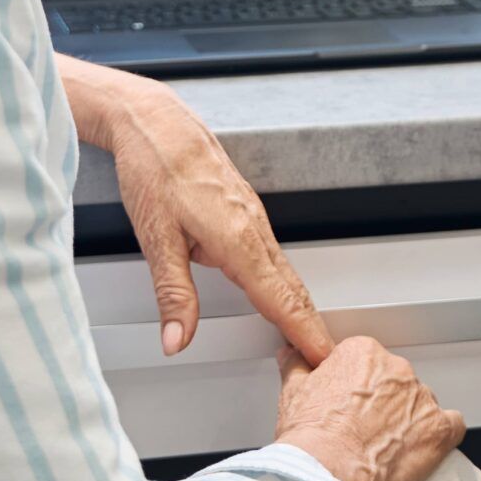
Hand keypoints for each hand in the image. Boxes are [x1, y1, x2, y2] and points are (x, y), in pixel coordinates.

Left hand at [59, 55, 335, 368]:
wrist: (156, 122)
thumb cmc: (154, 170)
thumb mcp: (156, 240)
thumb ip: (173, 295)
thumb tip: (177, 340)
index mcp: (238, 240)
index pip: (280, 300)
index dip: (303, 332)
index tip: (322, 358)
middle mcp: (254, 228)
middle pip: (292, 288)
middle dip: (310, 326)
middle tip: (325, 358)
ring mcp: (253, 217)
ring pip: (285, 270)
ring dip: (299, 305)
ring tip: (307, 335)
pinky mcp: (245, 209)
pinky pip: (273, 253)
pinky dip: (284, 281)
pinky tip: (276, 291)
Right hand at [276, 337, 465, 480]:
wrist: (328, 478)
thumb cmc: (311, 441)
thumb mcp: (292, 394)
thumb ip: (296, 366)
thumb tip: (292, 355)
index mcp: (363, 353)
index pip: (366, 362)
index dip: (356, 387)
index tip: (348, 405)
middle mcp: (397, 369)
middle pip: (395, 381)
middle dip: (383, 404)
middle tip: (362, 430)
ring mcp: (421, 398)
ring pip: (420, 404)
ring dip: (408, 421)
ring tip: (384, 447)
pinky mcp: (439, 429)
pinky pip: (452, 425)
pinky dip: (440, 436)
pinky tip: (422, 449)